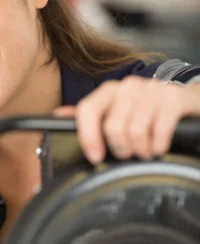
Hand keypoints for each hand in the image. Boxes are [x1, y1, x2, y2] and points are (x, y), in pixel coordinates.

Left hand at [54, 75, 199, 163]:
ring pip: (135, 131)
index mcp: (109, 91)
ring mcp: (151, 90)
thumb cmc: (146, 111)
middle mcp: (128, 87)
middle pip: (112, 126)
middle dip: (119, 148)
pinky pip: (159, 129)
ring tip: (144, 151)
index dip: (88, 136)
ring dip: (140, 150)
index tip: (94, 156)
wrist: (183, 101)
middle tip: (127, 154)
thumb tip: (59, 116)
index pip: (87, 109)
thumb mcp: (117, 112)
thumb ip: (90, 115)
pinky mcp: (172, 98)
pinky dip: (158, 145)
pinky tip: (158, 147)